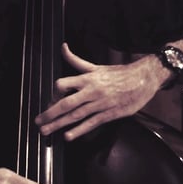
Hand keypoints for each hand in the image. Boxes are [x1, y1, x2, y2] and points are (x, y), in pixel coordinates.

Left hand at [34, 43, 163, 139]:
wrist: (143, 78)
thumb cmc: (119, 73)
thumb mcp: (96, 66)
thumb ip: (76, 60)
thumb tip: (63, 47)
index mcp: (88, 78)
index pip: (64, 85)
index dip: (54, 94)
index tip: (50, 100)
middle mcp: (92, 91)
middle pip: (66, 103)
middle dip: (50, 114)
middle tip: (38, 122)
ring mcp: (100, 104)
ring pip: (76, 115)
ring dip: (60, 124)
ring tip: (47, 131)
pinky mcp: (110, 114)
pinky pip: (91, 123)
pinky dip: (79, 130)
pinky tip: (69, 136)